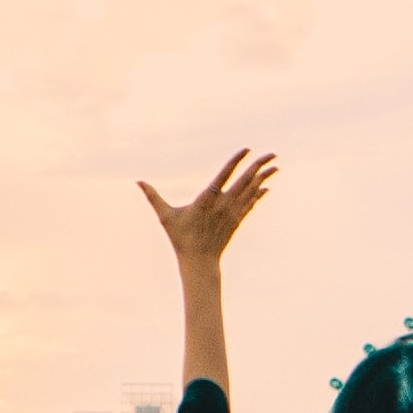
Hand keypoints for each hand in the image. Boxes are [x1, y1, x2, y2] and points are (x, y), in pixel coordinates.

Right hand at [139, 149, 277, 267]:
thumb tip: (138, 181)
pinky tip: (267, 186)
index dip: (236, 162)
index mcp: (207, 200)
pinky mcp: (236, 221)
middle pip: (245, 181)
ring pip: (251, 191)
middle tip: (272, 154)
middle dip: (259, 166)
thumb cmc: (181, 238)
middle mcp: (223, 205)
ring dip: (263, 178)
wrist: (199, 262)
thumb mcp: (165, 217)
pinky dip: (259, 194)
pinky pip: (251, 204)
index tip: (246, 149)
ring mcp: (232, 213)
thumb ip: (153, 197)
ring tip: (275, 165)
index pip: (224, 176)